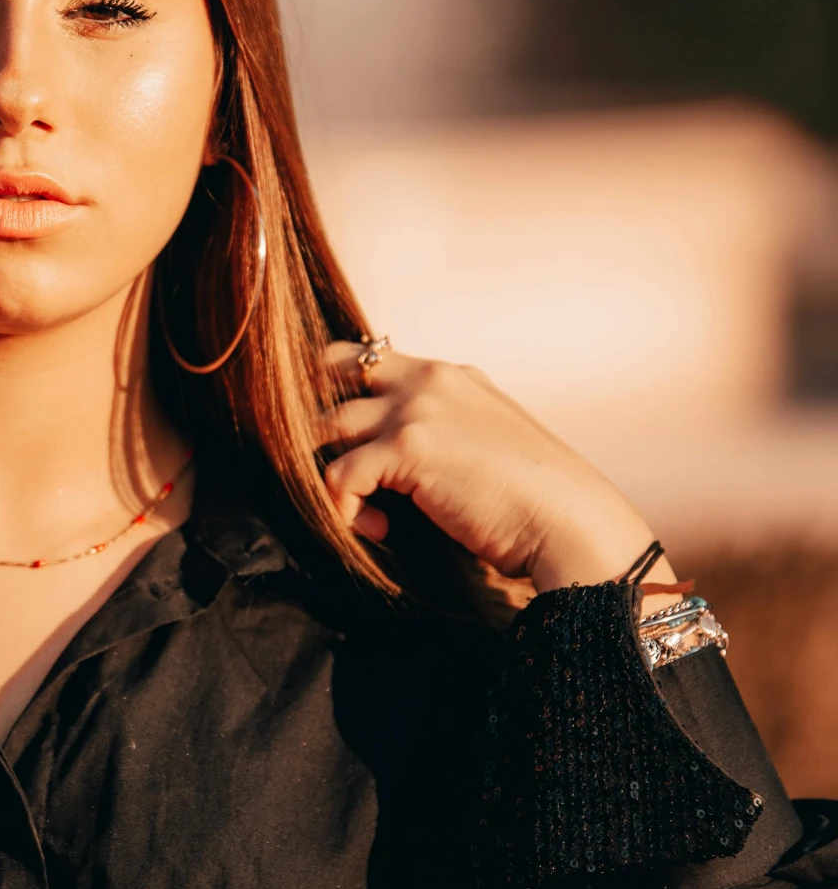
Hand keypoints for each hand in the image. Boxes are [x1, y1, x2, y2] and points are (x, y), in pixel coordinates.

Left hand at [321, 343, 666, 592]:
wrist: (570, 521)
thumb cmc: (535, 499)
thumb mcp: (487, 442)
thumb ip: (443, 432)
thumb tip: (394, 463)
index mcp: (451, 375)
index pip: (368, 358)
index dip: (339, 391)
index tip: (343, 438)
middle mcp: (430, 380)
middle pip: (331, 371)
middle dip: (318, 416)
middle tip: (333, 465)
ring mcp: (416, 409)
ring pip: (326, 426)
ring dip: (332, 472)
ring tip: (365, 510)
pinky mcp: (405, 447)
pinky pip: (338, 475)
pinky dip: (346, 510)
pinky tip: (379, 530)